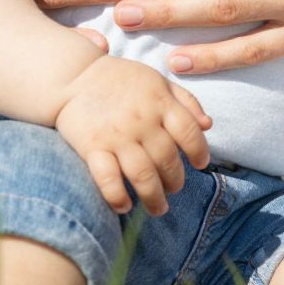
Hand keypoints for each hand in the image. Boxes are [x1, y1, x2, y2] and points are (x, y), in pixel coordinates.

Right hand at [54, 55, 212, 215]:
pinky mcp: (92, 147)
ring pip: (143, 175)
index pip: (189, 132)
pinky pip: (107, 178)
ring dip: (154, 197)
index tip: (200, 164)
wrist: (74, 76)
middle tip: (175, 189)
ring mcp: (117, 136)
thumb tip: (208, 125)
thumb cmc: (121, 79)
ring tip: (159, 208)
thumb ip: (186, 101)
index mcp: (160, 102)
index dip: (200, 151)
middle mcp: (142, 121)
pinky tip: (125, 207)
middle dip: (176, 181)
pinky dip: (117, 196)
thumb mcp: (158, 81)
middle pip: (167, 159)